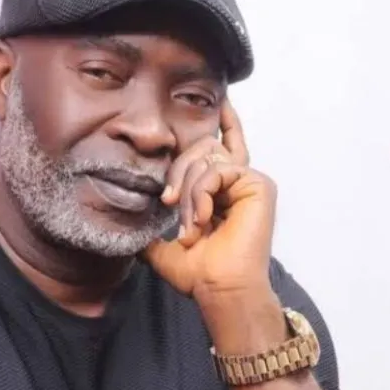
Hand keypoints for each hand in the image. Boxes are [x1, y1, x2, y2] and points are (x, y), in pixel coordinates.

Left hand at [143, 99, 276, 298]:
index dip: (226, 122)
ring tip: (189, 225)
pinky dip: (202, 193)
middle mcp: (238, 181)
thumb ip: (152, 229)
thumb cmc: (199, 273)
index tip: (222, 99)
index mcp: (223, 190)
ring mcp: (249, 182)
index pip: (224, 146)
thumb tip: (131, 225)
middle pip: (202, 147)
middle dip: (178, 171)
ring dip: (188, 191)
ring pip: (206, 158)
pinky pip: (217, 170)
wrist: (219, 290)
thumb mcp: (164, 247)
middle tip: (169, 203)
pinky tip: (201, 219)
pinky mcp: (258, 184)